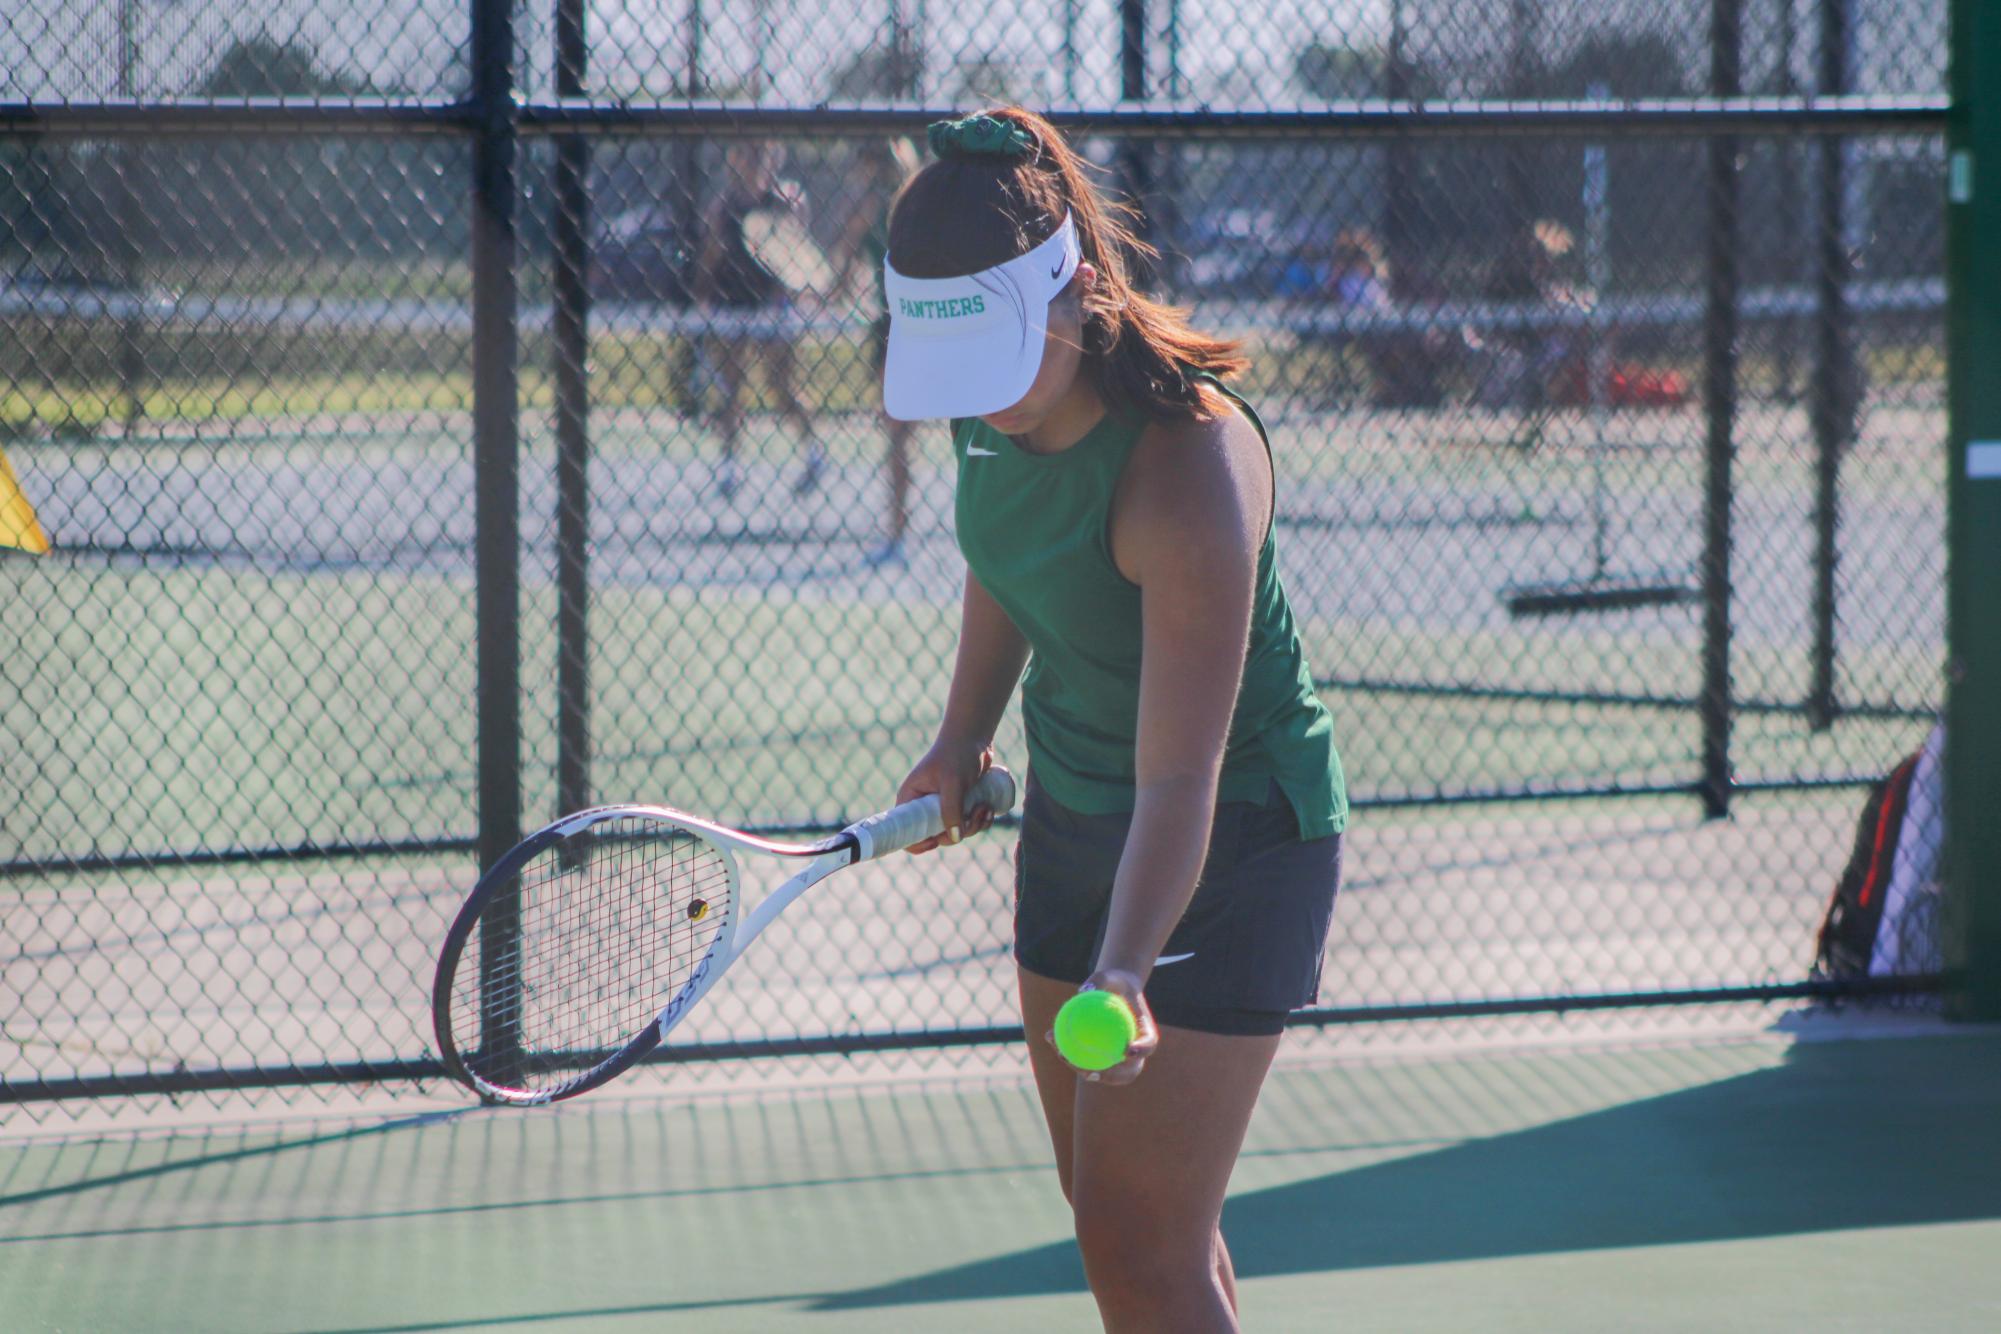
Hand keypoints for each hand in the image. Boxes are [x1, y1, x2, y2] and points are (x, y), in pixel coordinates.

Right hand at [894, 736, 996, 855]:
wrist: (974, 737)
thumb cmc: (957, 753)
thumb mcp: (953, 782)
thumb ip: (951, 809)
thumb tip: (954, 838)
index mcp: (911, 799)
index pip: (905, 832)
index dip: (918, 844)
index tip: (937, 841)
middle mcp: (924, 806)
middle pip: (937, 836)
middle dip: (960, 831)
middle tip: (976, 814)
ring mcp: (943, 807)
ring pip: (957, 832)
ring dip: (975, 825)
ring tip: (986, 807)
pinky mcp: (959, 805)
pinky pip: (968, 825)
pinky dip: (980, 822)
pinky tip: (989, 808)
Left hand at [1047, 969, 1159, 1085]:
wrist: (1113, 990)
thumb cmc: (1115, 981)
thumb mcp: (1109, 975)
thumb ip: (1099, 980)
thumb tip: (1083, 990)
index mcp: (1145, 1031)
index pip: (1149, 1044)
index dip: (1142, 1051)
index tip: (1128, 1050)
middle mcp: (1136, 1050)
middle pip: (1129, 1072)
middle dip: (1112, 1077)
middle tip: (1091, 1071)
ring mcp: (1120, 1058)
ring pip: (1104, 1072)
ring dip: (1083, 1069)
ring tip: (1063, 1055)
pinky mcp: (1102, 1057)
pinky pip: (1086, 1060)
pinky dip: (1069, 1054)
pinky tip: (1050, 1038)